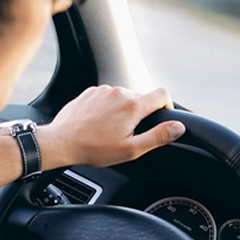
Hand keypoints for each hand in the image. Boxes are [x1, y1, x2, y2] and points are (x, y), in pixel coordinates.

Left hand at [36, 85, 185, 169]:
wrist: (61, 142)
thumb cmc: (94, 149)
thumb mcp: (131, 149)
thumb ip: (157, 137)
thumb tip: (178, 128)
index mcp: (133, 105)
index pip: (162, 94)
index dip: (167, 106)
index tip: (161, 118)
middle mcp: (119, 92)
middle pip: (141, 97)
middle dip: (140, 114)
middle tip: (129, 134)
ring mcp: (103, 90)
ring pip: (123, 97)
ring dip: (122, 111)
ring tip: (110, 131)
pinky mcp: (90, 92)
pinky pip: (106, 97)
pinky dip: (107, 108)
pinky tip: (98, 125)